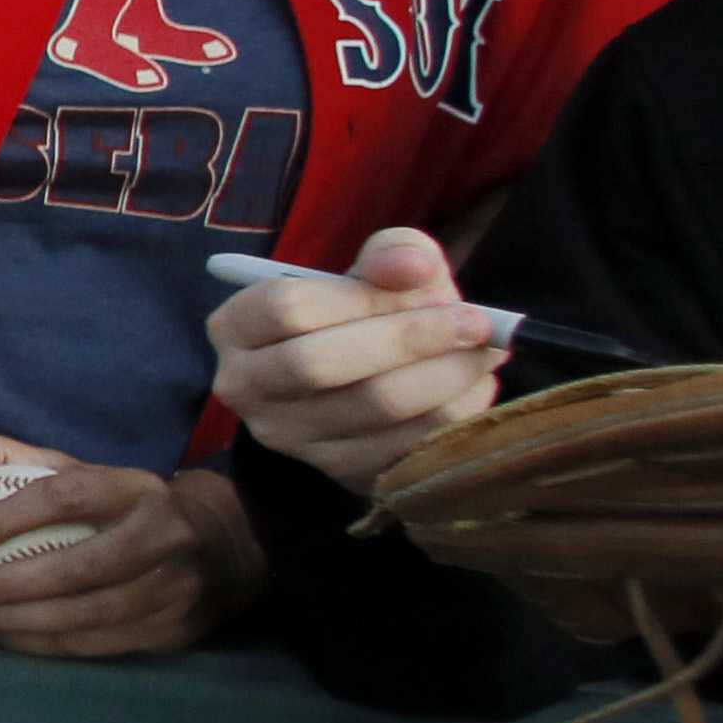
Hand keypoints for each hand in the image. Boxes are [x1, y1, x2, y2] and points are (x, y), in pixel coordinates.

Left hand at [0, 435, 261, 659]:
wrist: (219, 545)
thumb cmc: (121, 506)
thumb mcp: (75, 469)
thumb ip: (9, 457)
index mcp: (135, 487)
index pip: (67, 496)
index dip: (9, 516)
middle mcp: (162, 535)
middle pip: (80, 568)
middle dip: (8, 585)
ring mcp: (174, 586)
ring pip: (89, 614)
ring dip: (20, 622)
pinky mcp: (174, 628)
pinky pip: (98, 643)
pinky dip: (44, 644)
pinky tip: (5, 636)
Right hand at [207, 225, 504, 490]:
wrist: (371, 378)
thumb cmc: (368, 314)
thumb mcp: (376, 270)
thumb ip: (393, 253)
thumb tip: (412, 266)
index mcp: (237, 325)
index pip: (286, 308)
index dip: (365, 297)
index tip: (433, 289)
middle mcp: (244, 386)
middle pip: (320, 363)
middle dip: (411, 339)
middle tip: (477, 324)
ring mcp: (285, 435)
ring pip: (371, 406)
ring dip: (445, 375)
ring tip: (485, 352)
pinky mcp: (333, 470)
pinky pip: (402, 444)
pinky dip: (452, 411)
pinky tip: (471, 387)